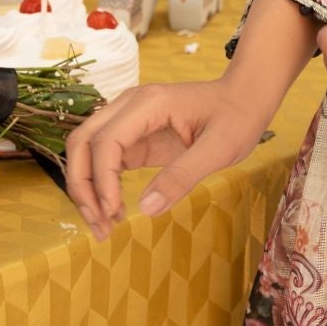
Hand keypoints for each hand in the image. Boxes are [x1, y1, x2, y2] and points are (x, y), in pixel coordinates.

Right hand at [64, 79, 270, 240]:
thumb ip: (183, 176)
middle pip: (81, 143)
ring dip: (87, 189)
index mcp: (149, 103)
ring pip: (86, 152)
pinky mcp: (133, 137)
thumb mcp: (220, 149)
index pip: (106, 141)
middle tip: (100, 226)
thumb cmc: (237, 117)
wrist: (245, 98)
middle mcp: (130, 106)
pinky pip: (103, 161)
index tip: (114, 213)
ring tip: (104, 227)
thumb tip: (146, 209)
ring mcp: (128, 120)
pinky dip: (101, 187)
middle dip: (82, 186)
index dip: (102, 180)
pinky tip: (114, 212)